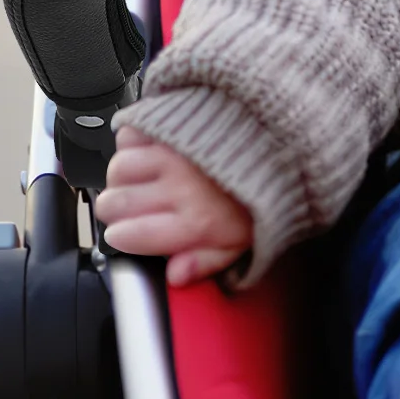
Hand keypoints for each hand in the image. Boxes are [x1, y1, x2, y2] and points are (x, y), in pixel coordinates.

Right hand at [96, 125, 253, 285]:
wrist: (286, 137)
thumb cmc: (267, 186)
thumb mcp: (246, 238)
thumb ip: (207, 261)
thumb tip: (175, 275)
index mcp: (194, 221)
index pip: (130, 237)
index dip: (121, 238)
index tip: (126, 233)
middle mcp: (177, 187)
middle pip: (114, 202)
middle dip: (114, 208)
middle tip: (128, 206)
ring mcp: (173, 151)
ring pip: (118, 167)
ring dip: (121, 174)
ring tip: (137, 177)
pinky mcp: (175, 122)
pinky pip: (132, 132)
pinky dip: (132, 139)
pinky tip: (147, 147)